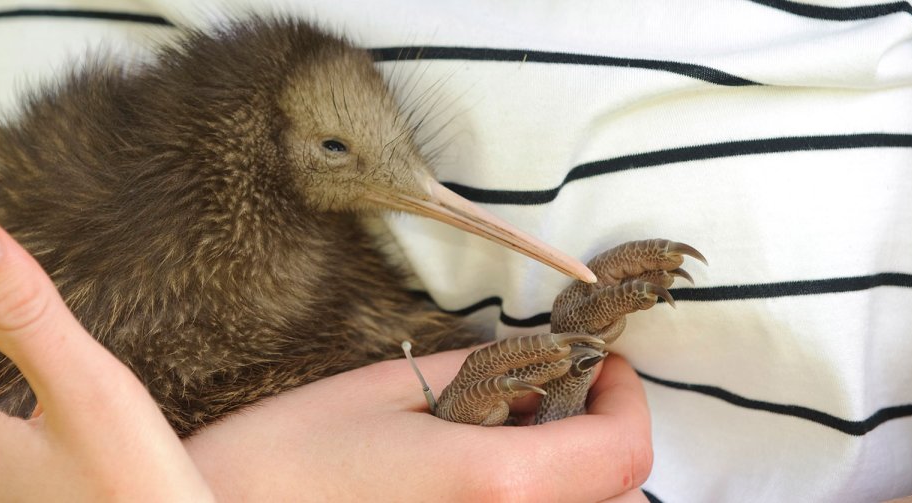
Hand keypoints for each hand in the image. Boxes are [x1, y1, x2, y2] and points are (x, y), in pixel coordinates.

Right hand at [185, 347, 652, 501]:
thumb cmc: (283, 461)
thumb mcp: (384, 392)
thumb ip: (480, 378)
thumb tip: (538, 380)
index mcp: (495, 487)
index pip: (621, 454)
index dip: (627, 402)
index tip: (603, 367)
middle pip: (614, 499)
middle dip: (602, 443)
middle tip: (557, 398)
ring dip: (571, 484)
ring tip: (515, 442)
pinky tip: (476, 488)